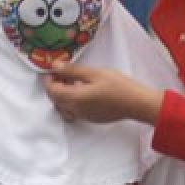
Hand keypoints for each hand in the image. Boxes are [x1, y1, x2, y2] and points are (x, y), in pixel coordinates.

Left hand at [44, 63, 162, 124]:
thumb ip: (72, 71)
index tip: (54, 69)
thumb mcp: (94, 73)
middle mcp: (75, 110)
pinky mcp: (90, 118)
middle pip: (55, 100)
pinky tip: (83, 91)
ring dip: (62, 94)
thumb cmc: (118, 86)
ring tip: (72, 82)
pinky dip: (72, 101)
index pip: (51, 90)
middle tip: (63, 72)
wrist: (135, 103)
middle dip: (55, 86)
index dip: (49, 79)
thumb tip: (55, 66)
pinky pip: (73, 111)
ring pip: (63, 107)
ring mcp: (83, 116)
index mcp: (74, 98)